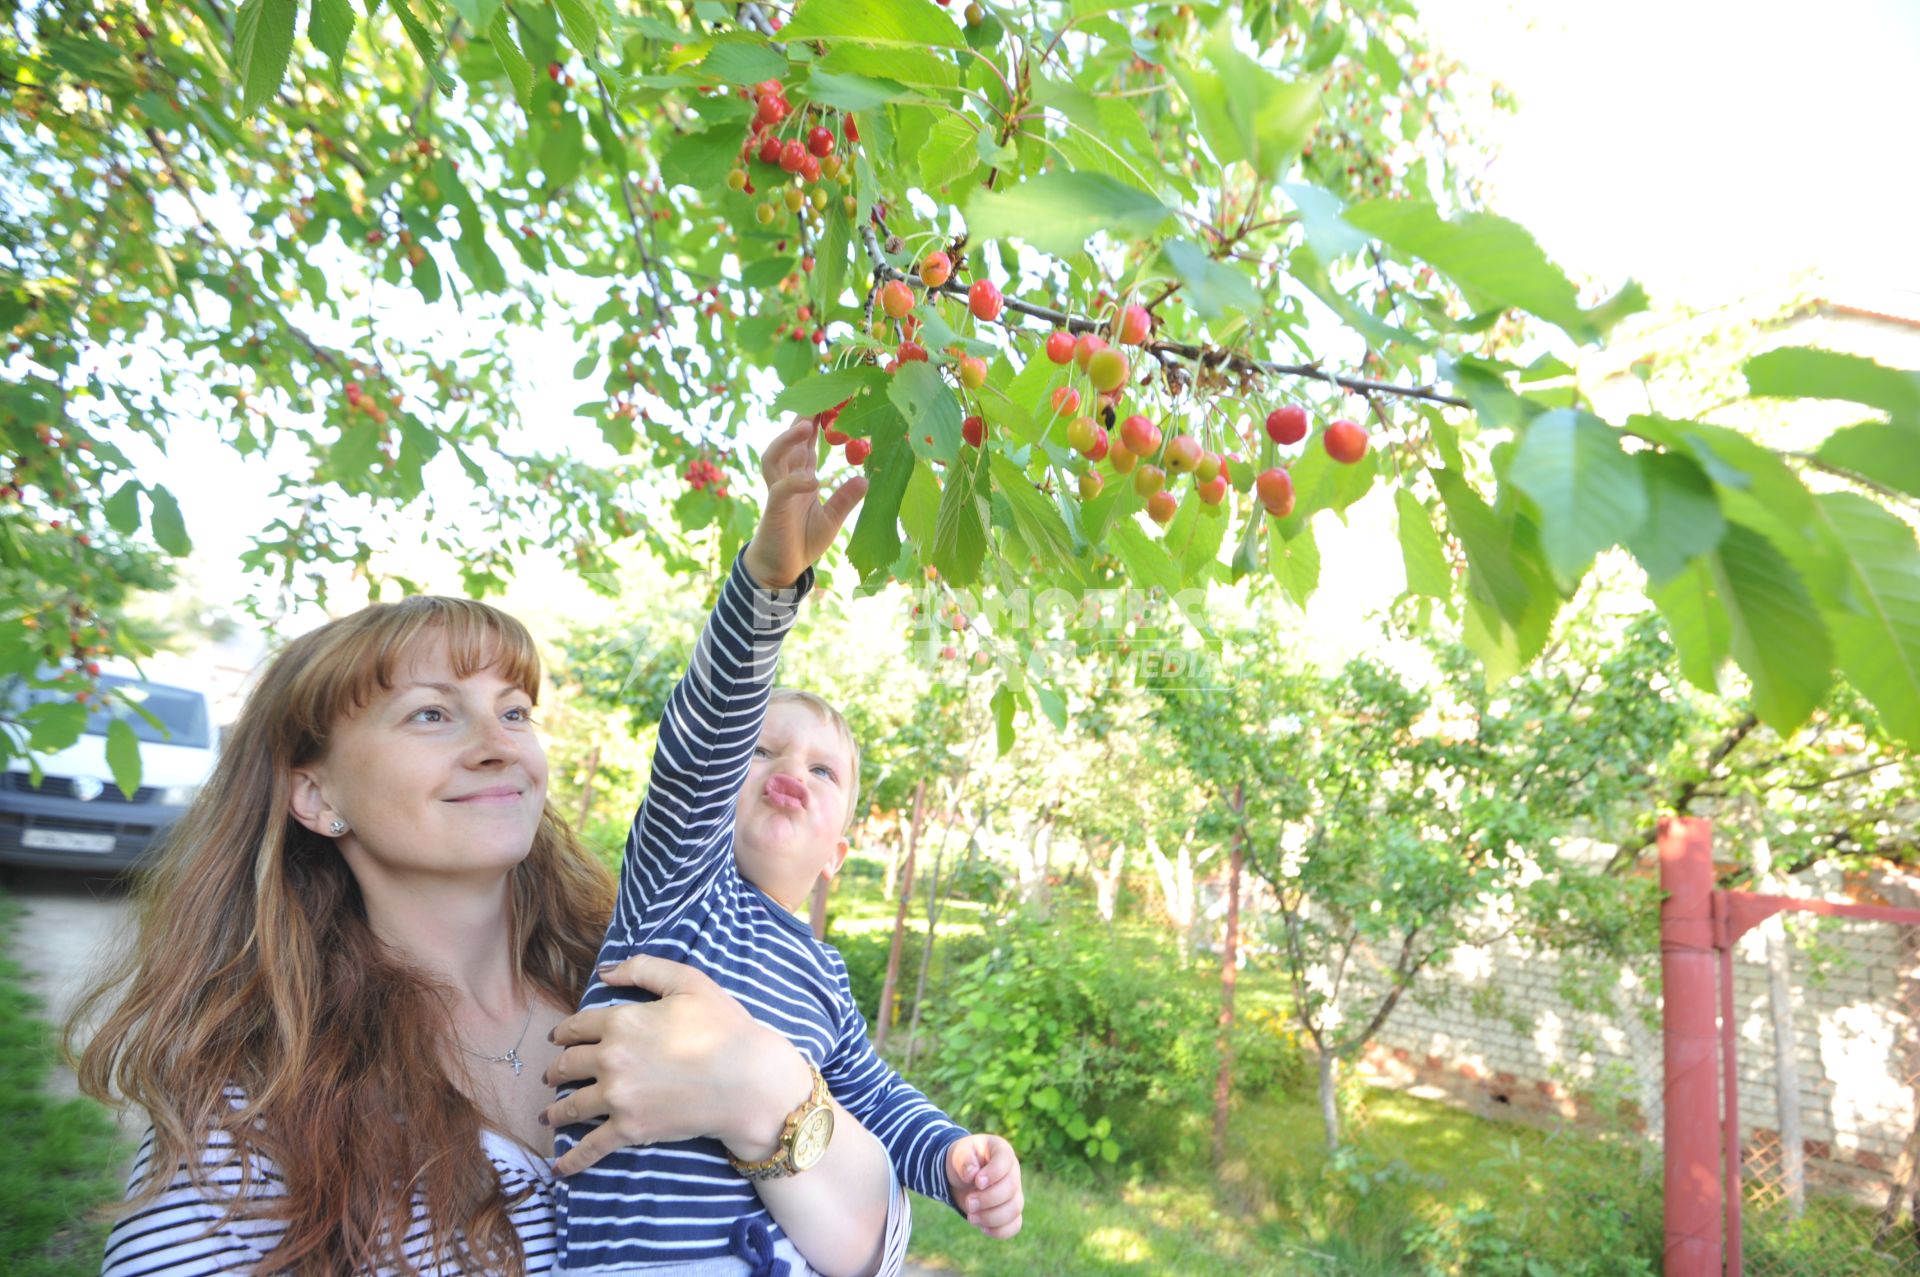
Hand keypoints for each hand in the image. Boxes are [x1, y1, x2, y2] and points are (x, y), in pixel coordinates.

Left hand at [541, 955, 812, 1175]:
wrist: (746, 1079)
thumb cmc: (723, 1027)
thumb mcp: (688, 982)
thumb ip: (644, 969)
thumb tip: (605, 971)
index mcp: (621, 1021)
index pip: (577, 1027)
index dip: (564, 1032)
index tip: (557, 1039)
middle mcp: (610, 1058)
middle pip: (568, 1065)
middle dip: (556, 1070)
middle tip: (553, 1075)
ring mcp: (617, 1097)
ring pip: (571, 1105)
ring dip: (555, 1111)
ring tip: (548, 1115)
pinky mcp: (629, 1129)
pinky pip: (591, 1147)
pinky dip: (572, 1159)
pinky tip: (559, 1167)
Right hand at [741, 414, 868, 590]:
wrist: (779, 569)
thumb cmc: (802, 542)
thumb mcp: (831, 520)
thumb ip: (845, 500)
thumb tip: (866, 479)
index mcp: (801, 477)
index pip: (807, 443)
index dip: (817, 421)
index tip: (832, 400)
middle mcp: (787, 478)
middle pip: (789, 441)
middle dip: (801, 418)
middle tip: (820, 397)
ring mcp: (778, 492)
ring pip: (774, 457)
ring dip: (788, 439)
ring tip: (806, 425)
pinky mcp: (774, 509)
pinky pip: (781, 489)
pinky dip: (795, 482)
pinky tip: (813, 480)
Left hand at [945, 1132, 1023, 1238]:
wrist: (961, 1177)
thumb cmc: (962, 1161)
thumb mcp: (958, 1153)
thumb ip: (964, 1160)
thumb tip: (972, 1175)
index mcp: (1002, 1151)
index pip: (1005, 1161)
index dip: (993, 1174)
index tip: (977, 1182)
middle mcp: (1013, 1172)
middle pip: (1011, 1188)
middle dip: (988, 1199)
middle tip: (969, 1202)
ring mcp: (1014, 1193)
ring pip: (1014, 1209)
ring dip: (991, 1217)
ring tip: (971, 1217)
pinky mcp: (1010, 1212)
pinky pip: (1014, 1225)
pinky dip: (999, 1231)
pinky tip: (983, 1228)